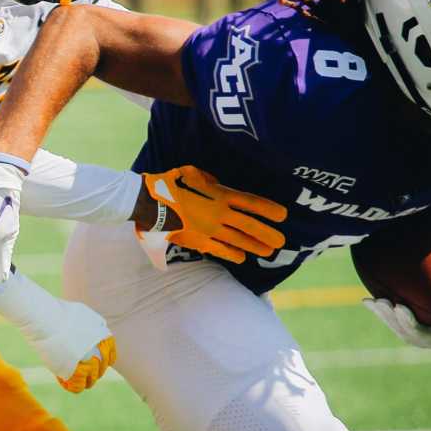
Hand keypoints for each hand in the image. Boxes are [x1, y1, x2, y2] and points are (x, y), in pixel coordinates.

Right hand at [0, 266, 116, 390]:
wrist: (43, 317)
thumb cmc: (61, 312)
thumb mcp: (85, 313)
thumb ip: (97, 323)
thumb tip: (102, 327)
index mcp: (103, 338)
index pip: (111, 357)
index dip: (104, 362)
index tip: (95, 364)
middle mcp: (98, 351)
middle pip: (101, 370)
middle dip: (94, 373)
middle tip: (85, 373)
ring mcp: (84, 362)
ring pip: (91, 381)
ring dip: (85, 382)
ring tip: (77, 379)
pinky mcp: (71, 371)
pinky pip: (78, 386)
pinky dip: (74, 387)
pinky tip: (67, 382)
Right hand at [143, 166, 286, 263]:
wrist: (148, 202)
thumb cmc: (169, 183)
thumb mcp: (192, 173)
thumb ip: (209, 179)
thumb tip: (216, 183)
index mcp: (219, 194)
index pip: (250, 202)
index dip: (268, 209)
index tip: (282, 215)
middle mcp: (218, 213)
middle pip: (249, 225)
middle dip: (267, 233)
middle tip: (281, 241)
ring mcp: (209, 229)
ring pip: (238, 240)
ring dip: (255, 246)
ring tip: (268, 252)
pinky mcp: (198, 241)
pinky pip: (220, 249)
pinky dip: (232, 253)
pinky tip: (242, 257)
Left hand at [362, 283, 430, 348]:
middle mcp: (430, 339)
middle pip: (416, 333)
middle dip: (406, 322)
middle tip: (398, 306)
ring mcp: (413, 336)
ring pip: (398, 328)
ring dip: (387, 316)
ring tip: (378, 302)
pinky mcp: (399, 329)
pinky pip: (388, 321)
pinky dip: (378, 311)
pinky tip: (366, 300)